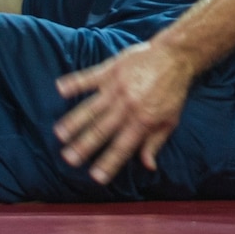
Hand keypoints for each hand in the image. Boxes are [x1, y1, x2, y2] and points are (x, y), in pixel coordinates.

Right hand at [53, 39, 196, 183]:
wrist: (175, 56)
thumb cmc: (173, 90)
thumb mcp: (170, 120)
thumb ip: (155, 143)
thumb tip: (148, 166)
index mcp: (143, 121)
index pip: (122, 148)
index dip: (109, 163)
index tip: (95, 177)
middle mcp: (128, 106)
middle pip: (101, 130)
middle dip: (84, 146)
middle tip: (68, 159)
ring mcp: (118, 87)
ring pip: (91, 108)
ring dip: (74, 121)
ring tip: (59, 134)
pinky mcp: (112, 69)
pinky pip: (90, 77)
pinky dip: (75, 82)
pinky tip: (60, 89)